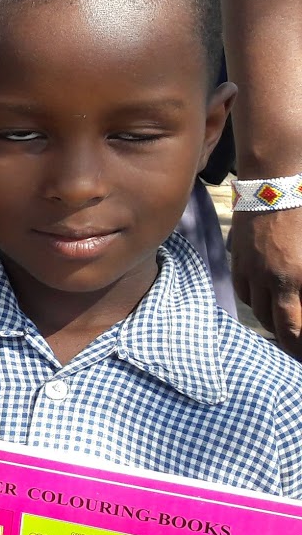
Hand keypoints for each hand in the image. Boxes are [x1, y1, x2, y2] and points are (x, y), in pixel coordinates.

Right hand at [231, 209, 301, 355]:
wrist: (275, 188)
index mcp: (295, 280)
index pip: (293, 329)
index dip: (298, 346)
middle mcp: (269, 281)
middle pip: (273, 325)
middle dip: (287, 339)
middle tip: (297, 343)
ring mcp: (250, 271)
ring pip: (257, 310)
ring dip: (272, 320)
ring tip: (285, 323)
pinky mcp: (239, 262)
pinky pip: (244, 293)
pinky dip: (257, 302)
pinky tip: (268, 300)